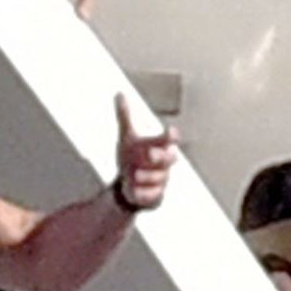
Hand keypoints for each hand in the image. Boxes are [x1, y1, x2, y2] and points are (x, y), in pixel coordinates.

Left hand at [114, 94, 176, 211]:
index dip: (170, 137)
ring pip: (160, 178)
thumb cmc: (131, 159)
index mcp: (159, 148)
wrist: (128, 185)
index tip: (170, 132)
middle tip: (149, 153)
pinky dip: (144, 193)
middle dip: (161, 156)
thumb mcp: (126, 138)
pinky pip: (153, 196)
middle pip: (169, 159)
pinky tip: (134, 191)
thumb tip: (119, 93)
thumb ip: (125, 117)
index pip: (170, 140)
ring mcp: (161, 181)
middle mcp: (164, 165)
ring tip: (134, 176)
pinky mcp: (156, 197)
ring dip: (148, 176)